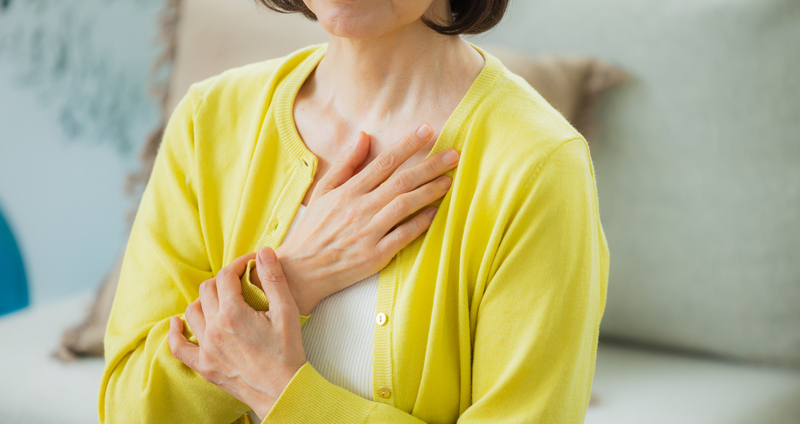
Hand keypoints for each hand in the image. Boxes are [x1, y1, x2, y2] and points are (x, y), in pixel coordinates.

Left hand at [168, 247, 305, 420]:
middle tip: (240, 281)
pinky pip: (179, 347)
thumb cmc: (288, 353)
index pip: (226, 276)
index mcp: (233, 314)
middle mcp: (214, 329)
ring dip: (204, 300)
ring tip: (220, 298)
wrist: (283, 391)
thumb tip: (264, 252)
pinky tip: (176, 323)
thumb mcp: (287, 311)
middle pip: (207, 290)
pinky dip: (174, 333)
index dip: (238, 264)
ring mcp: (206, 349)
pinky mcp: (204, 366)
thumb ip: (274, 279)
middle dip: (223, 280)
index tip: (250, 263)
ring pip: (192, 312)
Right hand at [251, 123, 458, 314]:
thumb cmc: (314, 229)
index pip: (384, 161)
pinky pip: (402, 236)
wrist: (300, 271)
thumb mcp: (323, 191)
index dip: (408, 144)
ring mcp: (368, 233)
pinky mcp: (375, 256)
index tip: (428, 130)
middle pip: (401, 181)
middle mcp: (360, 209)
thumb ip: (345, 164)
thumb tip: (364, 136)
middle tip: (454, 154)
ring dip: (429, 191)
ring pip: (404, 206)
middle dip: (430, 165)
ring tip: (449, 180)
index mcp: (348, 191)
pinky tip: (435, 213)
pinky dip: (419, 224)